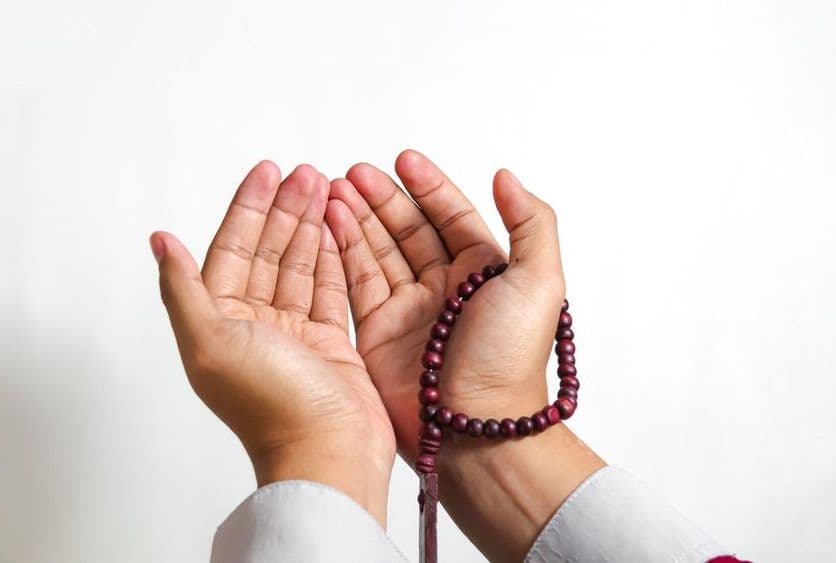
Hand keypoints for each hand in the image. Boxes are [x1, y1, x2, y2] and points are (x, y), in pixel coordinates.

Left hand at [151, 161, 395, 524]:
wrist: (330, 451)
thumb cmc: (271, 404)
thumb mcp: (211, 342)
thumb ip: (183, 289)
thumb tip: (159, 241)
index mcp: (220, 322)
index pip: (232, 250)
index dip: (248, 208)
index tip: (266, 172)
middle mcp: (254, 325)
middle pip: (268, 252)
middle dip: (285, 209)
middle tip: (306, 172)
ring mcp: (293, 333)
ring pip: (299, 265)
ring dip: (309, 226)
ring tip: (325, 189)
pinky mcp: (329, 341)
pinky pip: (328, 288)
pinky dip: (332, 257)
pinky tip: (336, 229)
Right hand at [325, 150, 603, 559]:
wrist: (476, 428)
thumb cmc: (510, 358)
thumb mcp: (540, 282)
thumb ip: (530, 223)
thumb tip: (505, 177)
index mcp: (483, 270)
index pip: (450, 215)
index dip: (427, 186)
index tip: (403, 159)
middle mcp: (444, 286)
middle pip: (408, 228)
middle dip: (381, 197)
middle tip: (353, 173)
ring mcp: (409, 309)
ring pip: (378, 250)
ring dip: (357, 217)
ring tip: (332, 189)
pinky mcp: (378, 330)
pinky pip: (356, 281)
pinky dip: (341, 250)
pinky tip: (327, 223)